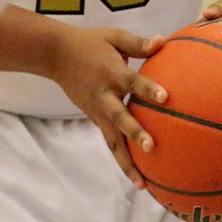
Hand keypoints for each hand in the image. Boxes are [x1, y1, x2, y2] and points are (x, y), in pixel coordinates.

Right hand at [45, 26, 165, 188]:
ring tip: (142, 183)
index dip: (147, 89)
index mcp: (111, 73)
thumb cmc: (91, 43)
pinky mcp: (94, 119)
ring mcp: (97, 110)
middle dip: (135, 132)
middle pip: (119, 117)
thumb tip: (163, 41)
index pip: (132, 82)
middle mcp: (104, 95)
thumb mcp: (114, 37)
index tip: (165, 97)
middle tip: (151, 147)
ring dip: (126, 162)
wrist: (56, 55)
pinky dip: (121, 158)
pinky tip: (136, 175)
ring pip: (112, 140)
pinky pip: (109, 141)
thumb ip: (138, 43)